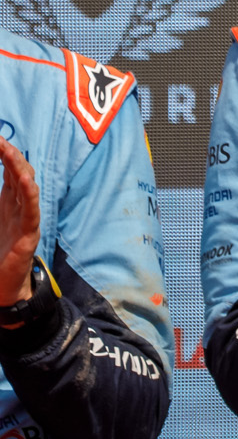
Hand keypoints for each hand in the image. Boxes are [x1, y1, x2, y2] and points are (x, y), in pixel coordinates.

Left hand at [0, 138, 40, 309]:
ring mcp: (26, 219)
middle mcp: (19, 207)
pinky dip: (31, 195)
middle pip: (19, 173)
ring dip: (19, 169)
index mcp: (8, 202)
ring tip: (9, 152)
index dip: (4, 152)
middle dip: (10, 154)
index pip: (9, 170)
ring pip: (27, 188)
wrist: (2, 286)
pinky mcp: (28, 235)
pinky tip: (25, 181)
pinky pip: (32, 211)